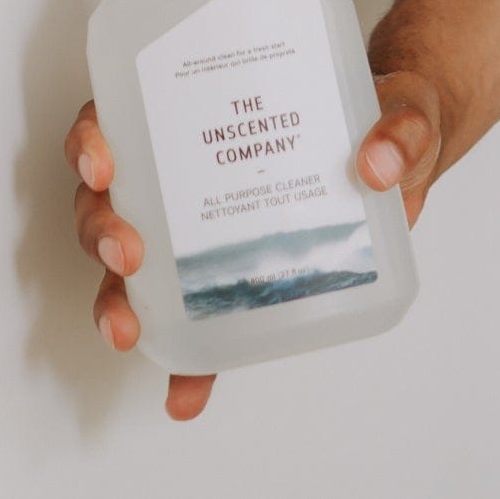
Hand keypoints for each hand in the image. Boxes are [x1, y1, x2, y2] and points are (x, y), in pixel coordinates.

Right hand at [63, 75, 443, 420]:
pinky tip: (185, 394)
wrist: (406, 150)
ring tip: (130, 329)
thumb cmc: (383, 111)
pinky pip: (194, 324)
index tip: (104, 162)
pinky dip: (183, 362)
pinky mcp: (235, 277)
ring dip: (116, 298)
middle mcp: (186, 166)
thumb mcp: (403, 105)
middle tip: (129, 250)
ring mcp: (203, 226)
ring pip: (129, 262)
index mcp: (201, 106)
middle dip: (101, 227)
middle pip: (110, 194)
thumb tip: (375, 165)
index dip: (93, 138)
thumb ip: (400, 128)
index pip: (120, 112)